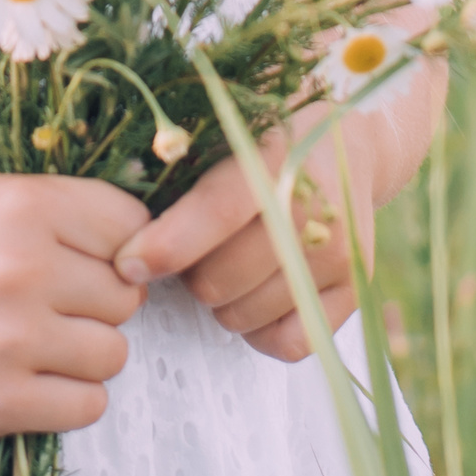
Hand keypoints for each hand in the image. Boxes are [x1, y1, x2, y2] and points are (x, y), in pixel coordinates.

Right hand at [0, 174, 150, 436]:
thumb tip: (159, 238)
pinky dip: (71, 398)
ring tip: (41, 344)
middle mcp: (21, 268)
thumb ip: (77, 209)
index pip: (132, 226)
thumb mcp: (1, 201)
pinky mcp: (2, 400)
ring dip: (88, 355)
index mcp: (25, 207)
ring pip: (114, 354)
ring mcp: (11, 338)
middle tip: (51, 306)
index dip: (116, 248)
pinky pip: (90, 405)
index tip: (81, 260)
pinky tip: (34, 379)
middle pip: (127, 296)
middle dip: (98, 305)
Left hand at [111, 60, 447, 364]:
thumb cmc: (266, 138)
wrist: (349, 145)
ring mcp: (340, 256)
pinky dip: (259, 330)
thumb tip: (120, 224)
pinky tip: (257, 294)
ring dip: (221, 301)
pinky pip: (286, 344)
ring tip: (230, 264)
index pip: (217, 211)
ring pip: (244, 316)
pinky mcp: (355, 292)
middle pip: (220, 279)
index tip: (127, 263)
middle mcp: (316, 211)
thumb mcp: (229, 132)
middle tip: (194, 250)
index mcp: (277, 158)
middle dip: (190, 274)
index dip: (167, 245)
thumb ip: (182, 167)